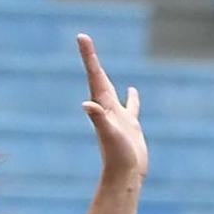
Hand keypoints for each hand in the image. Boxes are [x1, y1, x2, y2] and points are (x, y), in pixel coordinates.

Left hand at [78, 34, 146, 180]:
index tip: (82, 37)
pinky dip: (132, 97)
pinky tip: (132, 90)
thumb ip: (98, 118)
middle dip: (91, 59)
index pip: (95, 75)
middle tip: (83, 40)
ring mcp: (119, 117)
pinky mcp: (130, 126)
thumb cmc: (117, 157)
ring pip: (112, 90)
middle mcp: (108, 109)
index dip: (89, 56)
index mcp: (103, 106)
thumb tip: (87, 105)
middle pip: (98, 77)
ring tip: (99, 64)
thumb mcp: (109, 134)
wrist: (125, 177)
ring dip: (105, 76)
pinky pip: (131, 106)